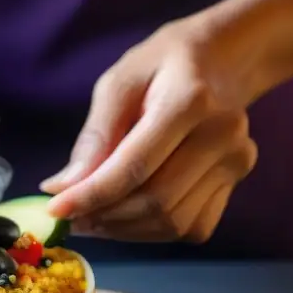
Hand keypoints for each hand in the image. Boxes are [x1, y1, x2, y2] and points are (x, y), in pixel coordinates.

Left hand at [41, 15, 258, 242]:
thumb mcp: (119, 82)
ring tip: (93, 217)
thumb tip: (65, 187)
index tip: (56, 210)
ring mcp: (235, 161)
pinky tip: (128, 215)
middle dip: (105, 216)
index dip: (92, 195)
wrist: (224, 60)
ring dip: (125, 230)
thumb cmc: (163, 65)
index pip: (135, 167)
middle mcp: (221, 135)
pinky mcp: (237, 181)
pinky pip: (191, 227)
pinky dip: (152, 231)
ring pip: (172, 222)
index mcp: (189, 101)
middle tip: (70, 217)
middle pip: (156, 201)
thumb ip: (95, 136)